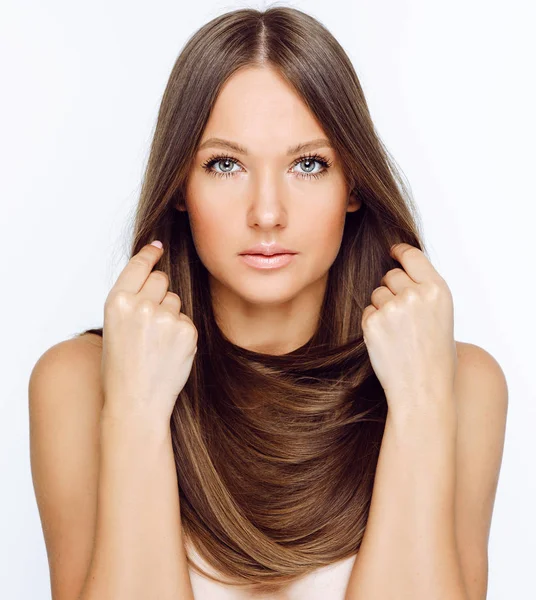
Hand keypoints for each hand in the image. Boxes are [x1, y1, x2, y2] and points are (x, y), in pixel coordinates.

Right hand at [100, 241, 197, 426]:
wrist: (136, 402)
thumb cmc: (121, 369)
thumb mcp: (113, 328)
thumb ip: (130, 302)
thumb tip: (154, 276)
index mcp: (116, 302)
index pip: (138, 266)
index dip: (149, 255)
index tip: (158, 247)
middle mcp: (140, 305)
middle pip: (162, 279)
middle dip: (160, 292)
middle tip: (151, 319)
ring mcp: (165, 317)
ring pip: (176, 300)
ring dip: (170, 314)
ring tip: (157, 342)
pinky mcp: (186, 330)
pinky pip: (186, 320)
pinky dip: (181, 332)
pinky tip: (169, 351)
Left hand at [361, 243, 456, 410]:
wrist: (424, 391)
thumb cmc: (436, 358)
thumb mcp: (442, 316)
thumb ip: (425, 292)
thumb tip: (401, 274)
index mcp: (438, 290)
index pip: (413, 257)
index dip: (400, 252)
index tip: (393, 251)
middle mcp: (415, 295)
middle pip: (391, 275)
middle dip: (391, 287)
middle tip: (400, 313)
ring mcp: (392, 308)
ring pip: (377, 294)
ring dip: (382, 308)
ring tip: (398, 334)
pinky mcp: (373, 323)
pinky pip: (367, 312)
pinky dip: (373, 324)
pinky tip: (387, 342)